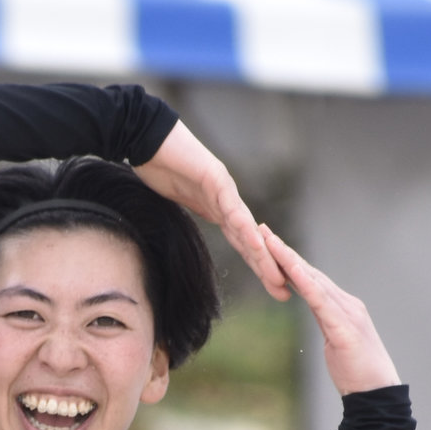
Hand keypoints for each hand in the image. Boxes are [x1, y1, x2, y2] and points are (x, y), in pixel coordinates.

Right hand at [133, 121, 285, 299]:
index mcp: (217, 209)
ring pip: (247, 228)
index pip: (240, 242)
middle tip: (284, 292)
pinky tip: (256, 244)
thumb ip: (188, 214)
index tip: (268, 286)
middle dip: (267, 267)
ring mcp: (224, 189)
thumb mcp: (173, 201)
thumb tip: (181, 235)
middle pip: (250, 241)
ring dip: (262, 254)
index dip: (255, 265)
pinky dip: (244, 227)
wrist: (147, 137)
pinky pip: (231, 208)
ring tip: (277, 276)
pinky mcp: (215, 177)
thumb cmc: (156, 165)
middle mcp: (226, 201)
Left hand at [262, 228, 400, 394]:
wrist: (376, 395)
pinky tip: (291, 270)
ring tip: (270, 243)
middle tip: (262, 230)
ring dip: (290, 260)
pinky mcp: (344, 329)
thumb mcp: (336, 341)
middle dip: (285, 251)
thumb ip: (327, 322)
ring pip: (314, 281)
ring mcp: (348, 314)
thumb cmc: (356, 371)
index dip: (291, 259)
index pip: (312, 278)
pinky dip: (305, 283)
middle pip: (311, 272)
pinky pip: (321, 302)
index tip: (269, 242)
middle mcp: (347, 304)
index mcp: (343, 306)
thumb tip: (316, 312)